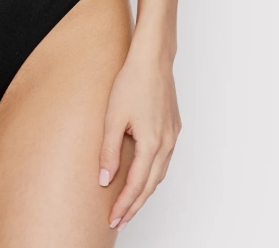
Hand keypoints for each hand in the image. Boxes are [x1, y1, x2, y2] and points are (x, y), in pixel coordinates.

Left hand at [98, 47, 181, 231]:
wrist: (152, 58)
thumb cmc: (132, 81)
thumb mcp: (113, 116)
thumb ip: (109, 150)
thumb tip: (104, 179)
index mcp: (152, 143)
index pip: (136, 184)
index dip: (124, 205)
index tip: (113, 219)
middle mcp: (167, 143)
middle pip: (150, 185)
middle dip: (134, 205)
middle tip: (120, 220)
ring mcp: (173, 135)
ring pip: (159, 174)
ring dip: (144, 191)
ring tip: (129, 204)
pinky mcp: (174, 127)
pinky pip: (164, 160)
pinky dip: (153, 174)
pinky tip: (143, 175)